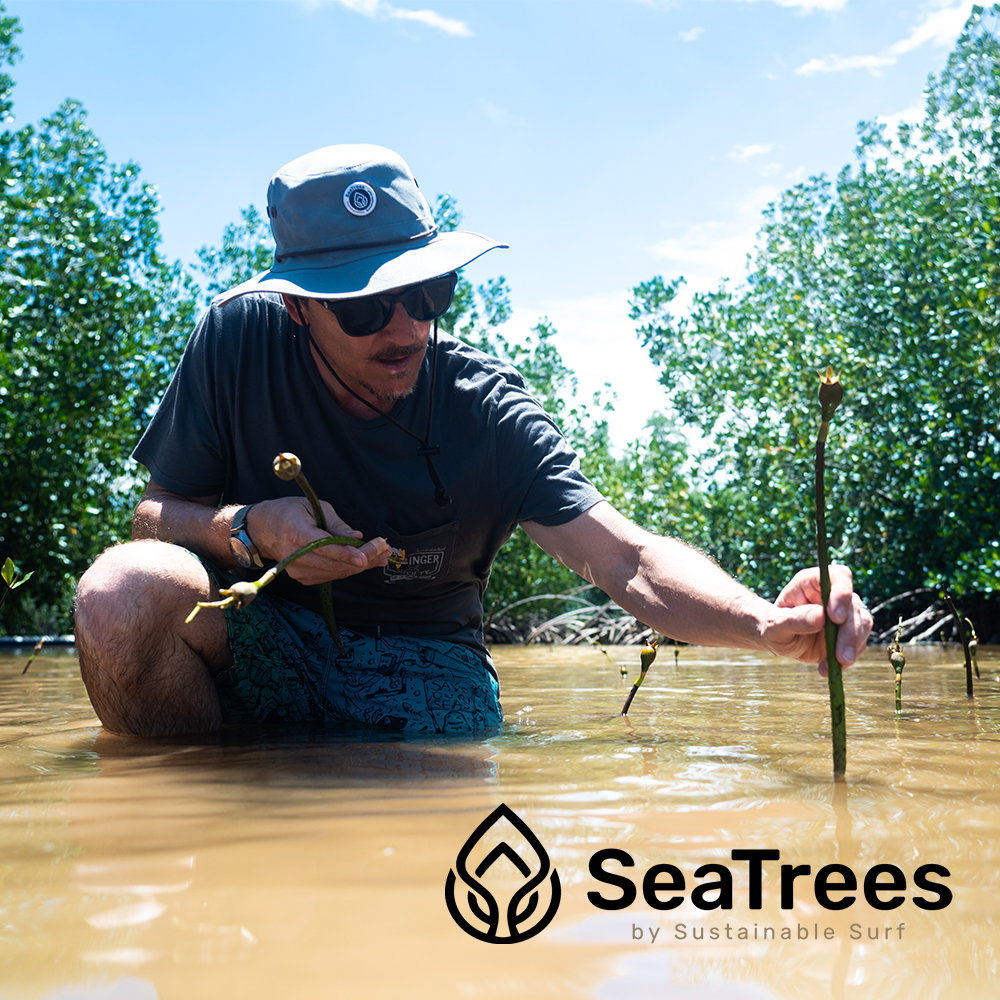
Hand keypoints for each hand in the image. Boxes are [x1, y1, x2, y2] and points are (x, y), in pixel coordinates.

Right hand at [246, 497, 389, 584]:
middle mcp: (294, 555)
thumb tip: (356, 536)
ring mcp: (297, 569)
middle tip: (385, 550)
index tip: (365, 556)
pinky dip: (349, 570)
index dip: (346, 553)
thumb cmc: (289, 512)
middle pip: (333, 563)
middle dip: (363, 559)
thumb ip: (335, 524)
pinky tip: (365, 562)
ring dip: (361, 566)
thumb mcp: (313, 507)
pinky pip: (330, 576)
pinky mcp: (302, 577)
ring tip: (381, 556)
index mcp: (296, 532)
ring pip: (335, 573)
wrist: (263, 529)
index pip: (323, 546)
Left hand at [764, 565, 872, 672]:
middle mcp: (833, 594)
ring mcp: (845, 613)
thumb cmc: (773, 626)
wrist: (778, 639)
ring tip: (835, 664)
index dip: (842, 593)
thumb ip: (794, 619)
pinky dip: (847, 659)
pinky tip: (827, 668)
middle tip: (841, 655)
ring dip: (853, 647)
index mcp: (813, 582)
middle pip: (854, 605)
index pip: (839, 576)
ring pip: (863, 624)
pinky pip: (859, 644)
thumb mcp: (775, 624)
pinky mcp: (849, 632)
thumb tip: (820, 616)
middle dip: (849, 632)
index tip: (834, 617)